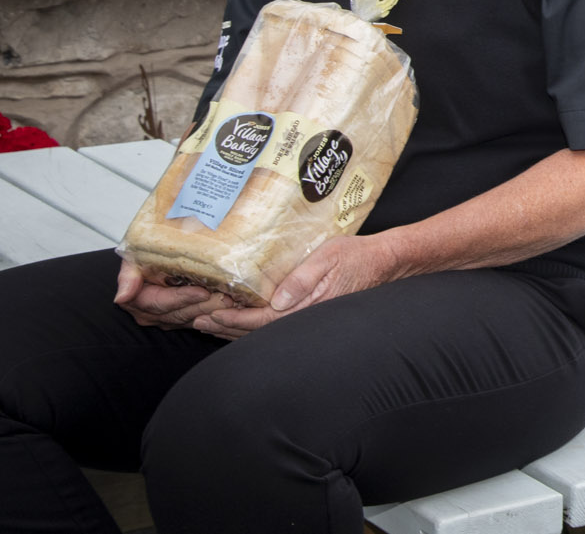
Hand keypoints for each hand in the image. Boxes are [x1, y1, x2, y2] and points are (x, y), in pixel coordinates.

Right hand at [114, 258, 234, 331]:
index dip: (182, 299)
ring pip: (193, 318)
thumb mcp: (133, 259)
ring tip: (232, 299)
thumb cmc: (146, 253)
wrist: (158, 251)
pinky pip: (202, 317)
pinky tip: (231, 304)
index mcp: (138, 300)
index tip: (202, 292)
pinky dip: (216, 311)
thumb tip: (121, 298)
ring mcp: (169, 317)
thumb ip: (128, 277)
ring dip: (213, 309)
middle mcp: (153, 313)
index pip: (161, 303)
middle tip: (226, 297)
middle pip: (180, 313)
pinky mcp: (186, 317)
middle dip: (203, 306)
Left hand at [189, 233, 402, 339]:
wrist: (383, 262)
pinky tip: (240, 321)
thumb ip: (304, 277)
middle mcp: (304, 317)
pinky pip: (274, 326)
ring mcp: (306, 318)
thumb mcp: (330, 256)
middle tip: (197, 321)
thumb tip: (278, 299)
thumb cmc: (357, 255)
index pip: (261, 320)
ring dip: (235, 329)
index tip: (210, 314)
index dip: (233, 319)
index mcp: (307, 305)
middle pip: (257, 331)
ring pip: (264, 332)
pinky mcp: (309, 314)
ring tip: (211, 324)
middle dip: (226, 327)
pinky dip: (252, 326)